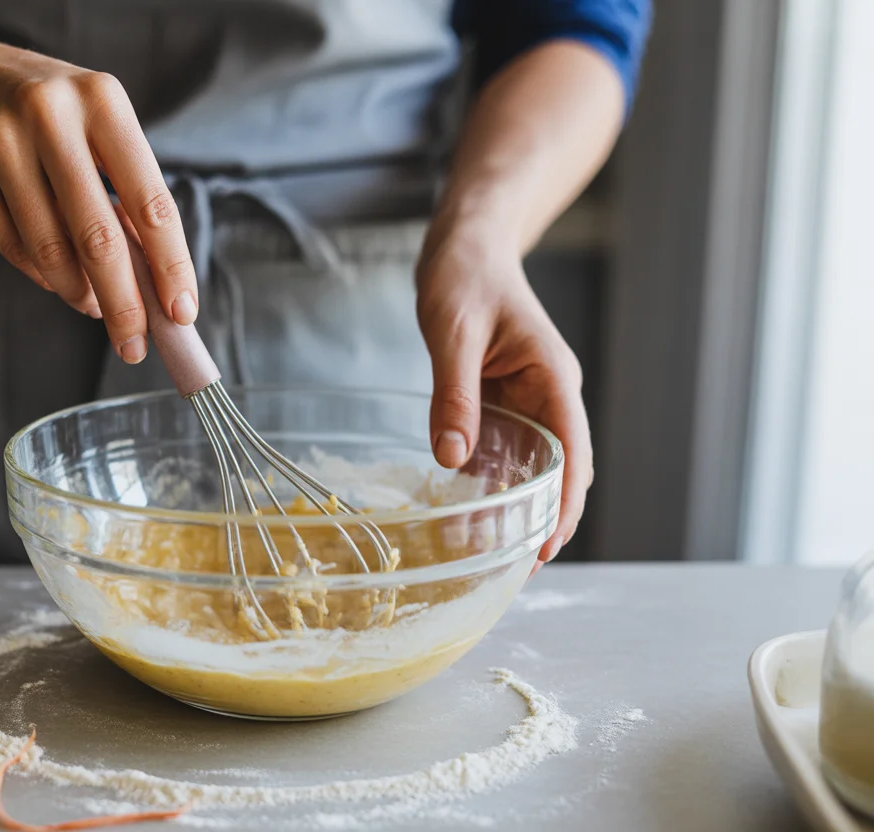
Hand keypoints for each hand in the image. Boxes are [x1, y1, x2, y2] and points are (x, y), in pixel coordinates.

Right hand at [0, 36, 197, 362]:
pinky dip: (43, 274)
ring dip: (80, 293)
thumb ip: (129, 195)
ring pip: (50, 251)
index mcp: (102, 100)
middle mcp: (48, 115)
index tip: (181, 311)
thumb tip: (156, 280)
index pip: (150, 200)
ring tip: (96, 306)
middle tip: (135, 343)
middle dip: (122, 303)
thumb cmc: (53, 116)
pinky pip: (13, 248)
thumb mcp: (101, 130)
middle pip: (97, 238)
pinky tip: (59, 277)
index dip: (170, 264)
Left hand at [416, 232, 592, 566]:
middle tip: (516, 568)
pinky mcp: (502, 403)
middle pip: (560, 469)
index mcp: (553, 377)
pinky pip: (503, 451)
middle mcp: (549, 395)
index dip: (563, 504)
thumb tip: (453, 457)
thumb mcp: (453, 333)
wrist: (466, 246)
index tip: (548, 547)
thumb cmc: (465, 276)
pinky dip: (492, 484)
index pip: (572, 453)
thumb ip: (454, 393)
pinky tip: (470, 513)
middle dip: (545, 518)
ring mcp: (527, 401)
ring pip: (532, 466)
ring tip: (491, 554)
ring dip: (518, 507)